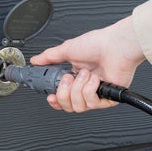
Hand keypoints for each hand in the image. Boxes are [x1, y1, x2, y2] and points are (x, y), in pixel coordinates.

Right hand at [30, 15, 145, 111]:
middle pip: (68, 106)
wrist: (116, 45)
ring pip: (78, 106)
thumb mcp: (67, 50)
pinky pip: (92, 103)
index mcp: (75, 78)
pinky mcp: (107, 98)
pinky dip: (90, 89)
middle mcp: (84, 88)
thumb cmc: (97, 44)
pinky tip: (95, 79)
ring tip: (86, 74)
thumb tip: (35, 60)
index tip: (50, 96)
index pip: (62, 98)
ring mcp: (96, 94)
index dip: (55, 100)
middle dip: (65, 92)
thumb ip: (49, 57)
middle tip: (69, 78)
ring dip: (79, 88)